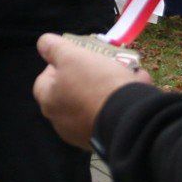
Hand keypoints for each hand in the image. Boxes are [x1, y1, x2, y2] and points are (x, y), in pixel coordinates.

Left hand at [33, 33, 151, 149]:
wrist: (130, 120)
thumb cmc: (95, 84)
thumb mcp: (71, 56)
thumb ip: (53, 47)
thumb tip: (43, 43)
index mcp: (50, 102)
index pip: (44, 81)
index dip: (56, 65)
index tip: (73, 57)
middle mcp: (63, 122)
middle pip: (73, 91)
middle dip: (89, 74)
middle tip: (102, 62)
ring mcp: (85, 133)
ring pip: (97, 101)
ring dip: (110, 85)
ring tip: (126, 70)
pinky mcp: (107, 138)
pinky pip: (114, 113)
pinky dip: (124, 99)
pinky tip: (139, 85)